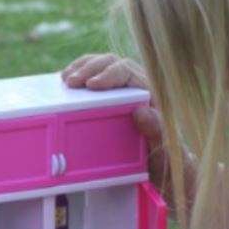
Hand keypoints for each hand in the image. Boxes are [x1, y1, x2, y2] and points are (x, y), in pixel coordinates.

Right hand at [60, 53, 170, 199]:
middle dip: (89, 68)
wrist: (161, 165)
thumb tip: (142, 111)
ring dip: (81, 68)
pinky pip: (94, 78)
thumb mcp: (164, 149)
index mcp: (151, 92)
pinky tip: (65, 82)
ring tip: (65, 79)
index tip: (91, 84)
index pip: (128, 71)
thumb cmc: (164, 157)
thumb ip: (157, 130)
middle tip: (70, 82)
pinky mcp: (109, 97)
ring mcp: (121, 90)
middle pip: (111, 63)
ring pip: (101, 65)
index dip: (108, 73)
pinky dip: (80, 75)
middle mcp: (136, 86)